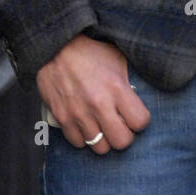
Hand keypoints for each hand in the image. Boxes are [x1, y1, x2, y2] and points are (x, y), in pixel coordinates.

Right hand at [37, 34, 150, 153]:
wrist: (55, 47)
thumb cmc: (89, 51)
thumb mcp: (117, 60)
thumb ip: (127, 84)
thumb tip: (135, 102)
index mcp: (116, 88)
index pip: (140, 122)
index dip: (140, 120)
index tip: (134, 115)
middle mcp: (98, 104)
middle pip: (122, 142)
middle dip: (124, 135)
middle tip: (120, 125)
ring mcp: (79, 113)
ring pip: (100, 148)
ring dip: (103, 138)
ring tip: (101, 125)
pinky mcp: (62, 117)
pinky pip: (78, 143)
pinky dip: (83, 137)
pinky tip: (85, 124)